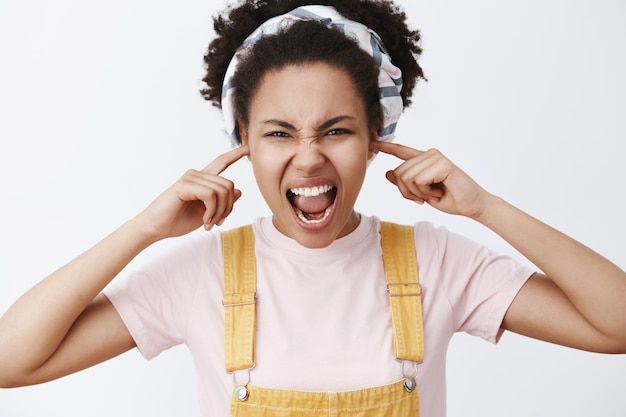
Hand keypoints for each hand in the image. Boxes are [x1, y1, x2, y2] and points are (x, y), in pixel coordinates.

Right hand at [137, 145, 249, 240]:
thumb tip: (239, 191)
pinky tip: (204, 221)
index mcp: (202, 180)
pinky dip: (212, 211)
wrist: (155, 228)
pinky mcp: (184, 185)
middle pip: (229, 185)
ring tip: (209, 223)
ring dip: (220, 212)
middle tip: (217, 223)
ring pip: (222, 191)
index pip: (221, 162)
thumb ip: (222, 202)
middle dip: (228, 208)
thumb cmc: (177, 221)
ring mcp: (190, 178)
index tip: (248, 147)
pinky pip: (211, 195)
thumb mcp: (207, 214)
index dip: (236, 154)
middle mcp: (197, 175)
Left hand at [370, 141, 490, 218]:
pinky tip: (439, 192)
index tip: (371, 143)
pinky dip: (425, 192)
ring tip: (433, 194)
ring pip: (406, 178)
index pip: (401, 151)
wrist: (471, 205)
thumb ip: (405, 182)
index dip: (385, 147)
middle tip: (425, 197)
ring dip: (417, 194)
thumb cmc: (449, 198)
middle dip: (407, 192)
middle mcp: (428, 154)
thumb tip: (388, 173)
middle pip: (398, 173)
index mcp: (423, 160)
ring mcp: (435, 157)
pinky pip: (418, 180)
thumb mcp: (421, 193)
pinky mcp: (442, 164)